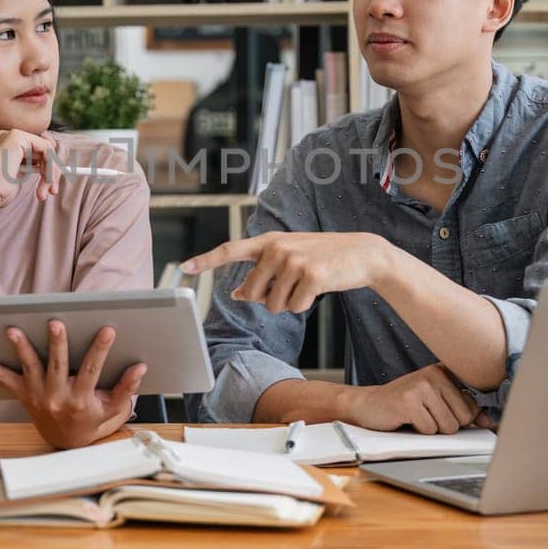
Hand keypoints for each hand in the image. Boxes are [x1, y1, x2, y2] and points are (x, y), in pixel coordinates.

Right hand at [0, 128, 61, 211]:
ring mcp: (12, 135)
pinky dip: (51, 166)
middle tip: (53, 191)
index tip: (51, 186)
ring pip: (47, 150)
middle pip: (43, 148)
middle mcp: (9, 135)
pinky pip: (46, 149)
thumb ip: (32, 164)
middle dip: (52, 171)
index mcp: (7, 143)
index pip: (37, 149)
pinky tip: (46, 180)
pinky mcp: (17, 137)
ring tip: (46, 191)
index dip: (48, 166)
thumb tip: (53, 163)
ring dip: (51, 172)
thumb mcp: (19, 174)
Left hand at [0, 319, 146, 449]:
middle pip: (57, 366)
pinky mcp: (23, 395)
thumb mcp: (113, 409)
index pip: (92, 370)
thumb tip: (140, 366)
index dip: (100, 350)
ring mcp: (37, 396)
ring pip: (29, 368)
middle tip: (55, 323)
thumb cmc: (92, 421)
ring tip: (12, 330)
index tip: (108, 330)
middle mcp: (57, 397)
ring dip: (20, 348)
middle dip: (57, 344)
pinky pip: (2, 379)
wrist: (67, 445)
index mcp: (81, 400)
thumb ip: (127, 388)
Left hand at [181, 232, 390, 314]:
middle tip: (290, 287)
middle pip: (251, 294)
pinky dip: (305, 305)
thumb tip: (236, 293)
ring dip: (288, 304)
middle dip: (266, 300)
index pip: (230, 250)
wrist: (362, 254)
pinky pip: (295, 308)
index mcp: (268, 241)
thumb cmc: (322, 258)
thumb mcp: (289, 258)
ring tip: (306, 285)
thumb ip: (261, 271)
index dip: (206, 260)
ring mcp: (294, 260)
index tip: (184, 267)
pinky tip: (318, 289)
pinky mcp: (312, 275)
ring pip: (273, 305)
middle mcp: (277, 247)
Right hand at [341, 364, 493, 433]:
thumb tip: (491, 421)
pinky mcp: (408, 401)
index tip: (450, 415)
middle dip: (447, 425)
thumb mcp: (437, 402)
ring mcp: (421, 386)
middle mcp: (435, 374)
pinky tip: (407, 420)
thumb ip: (464, 409)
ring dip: (432, 429)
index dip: (466, 417)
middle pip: (463, 417)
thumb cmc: (406, 405)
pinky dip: (418, 432)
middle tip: (427, 416)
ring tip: (417, 417)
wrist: (368, 405)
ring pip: (447, 426)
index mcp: (445, 371)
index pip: (474, 403)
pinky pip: (429, 430)